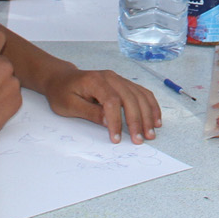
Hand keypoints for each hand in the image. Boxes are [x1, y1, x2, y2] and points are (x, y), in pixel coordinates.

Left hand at [46, 67, 162, 143]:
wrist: (62, 78)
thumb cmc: (62, 92)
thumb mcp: (69, 105)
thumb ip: (90, 112)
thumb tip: (109, 122)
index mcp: (95, 81)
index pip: (112, 101)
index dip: (116, 121)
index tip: (116, 139)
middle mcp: (111, 77)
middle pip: (130, 98)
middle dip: (137, 121)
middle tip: (139, 140)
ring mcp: (119, 79)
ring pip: (140, 95)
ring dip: (148, 115)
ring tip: (151, 133)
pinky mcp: (124, 83)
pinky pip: (142, 93)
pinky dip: (151, 106)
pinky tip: (155, 119)